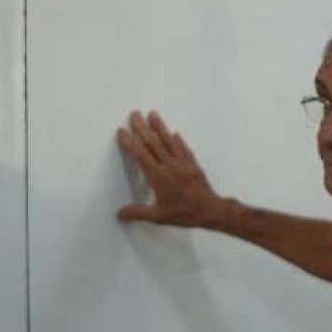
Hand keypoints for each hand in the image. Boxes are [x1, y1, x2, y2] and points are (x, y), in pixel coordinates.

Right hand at [116, 110, 227, 227]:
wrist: (211, 211)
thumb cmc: (185, 214)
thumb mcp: (159, 216)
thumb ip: (138, 213)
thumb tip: (120, 214)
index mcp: (159, 176)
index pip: (140, 155)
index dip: (130, 142)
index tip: (122, 132)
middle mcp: (170, 166)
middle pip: (153, 143)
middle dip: (142, 128)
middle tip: (134, 114)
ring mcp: (183, 164)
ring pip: (170, 142)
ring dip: (160, 127)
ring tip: (153, 114)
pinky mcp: (194, 165)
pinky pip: (185, 149)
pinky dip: (179, 140)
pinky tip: (175, 133)